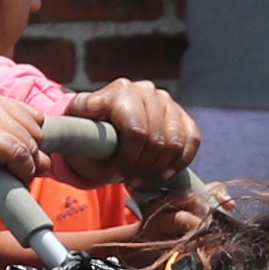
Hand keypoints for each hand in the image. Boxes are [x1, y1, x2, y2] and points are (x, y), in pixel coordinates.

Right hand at [0, 92, 55, 215]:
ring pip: (28, 141)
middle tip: (5, 171)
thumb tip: (47, 161)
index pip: (35, 119)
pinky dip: (18, 170)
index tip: (12, 163)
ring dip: (22, 166)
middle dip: (28, 157)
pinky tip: (0, 176)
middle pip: (35, 130)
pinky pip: (17, 152)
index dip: (30, 146)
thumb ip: (19, 147)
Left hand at [66, 74, 199, 185]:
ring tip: (142, 177)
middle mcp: (144, 90)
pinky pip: (191, 139)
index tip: (114, 175)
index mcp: (118, 91)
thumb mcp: (76, 136)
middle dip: (142, 168)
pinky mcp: (180, 113)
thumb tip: (101, 132)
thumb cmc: (88, 134)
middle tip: (128, 180)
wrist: (102, 125)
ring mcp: (165, 100)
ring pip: (175, 142)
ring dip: (159, 168)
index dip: (127, 160)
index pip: (136, 131)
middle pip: (157, 140)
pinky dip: (180, 161)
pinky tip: (163, 172)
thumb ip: (86, 140)